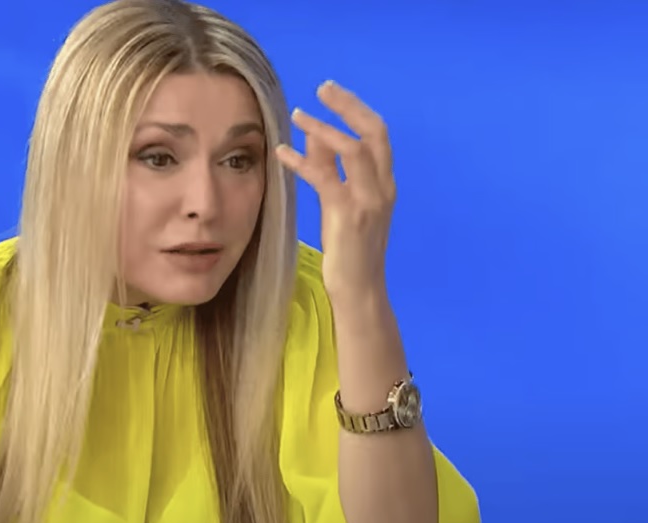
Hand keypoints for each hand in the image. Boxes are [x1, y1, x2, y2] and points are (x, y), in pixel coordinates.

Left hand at [275, 81, 396, 300]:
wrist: (360, 291)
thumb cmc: (349, 251)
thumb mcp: (341, 204)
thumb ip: (333, 169)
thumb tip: (317, 134)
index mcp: (384, 184)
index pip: (377, 135)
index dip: (355, 110)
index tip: (332, 93)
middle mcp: (383, 188)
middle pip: (374, 132)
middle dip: (348, 106)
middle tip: (322, 87)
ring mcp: (369, 202)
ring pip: (354, 149)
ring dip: (325, 128)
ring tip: (298, 115)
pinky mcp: (348, 216)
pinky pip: (326, 178)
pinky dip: (302, 162)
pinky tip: (281, 153)